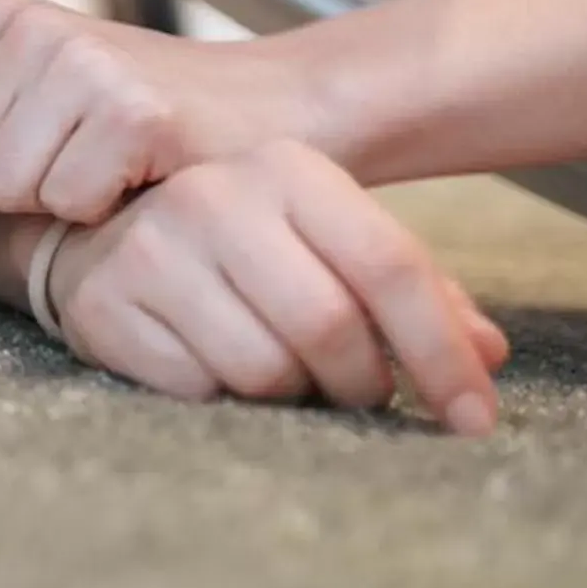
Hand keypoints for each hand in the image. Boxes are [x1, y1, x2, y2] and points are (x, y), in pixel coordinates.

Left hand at [0, 0, 316, 223]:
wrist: (280, 107)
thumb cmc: (145, 117)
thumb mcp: (36, 110)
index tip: (27, 153)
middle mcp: (32, 28)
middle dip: (13, 191)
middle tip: (80, 161)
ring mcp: (83, 65)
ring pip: (5, 189)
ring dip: (60, 203)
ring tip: (109, 165)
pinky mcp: (133, 112)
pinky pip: (68, 204)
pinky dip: (105, 211)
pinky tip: (143, 176)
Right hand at [47, 140, 509, 432]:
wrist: (98, 234)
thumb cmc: (241, 248)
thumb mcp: (329, 244)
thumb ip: (414, 292)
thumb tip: (488, 354)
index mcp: (285, 167)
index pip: (390, 266)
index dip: (444, 354)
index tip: (474, 420)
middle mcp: (213, 194)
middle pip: (331, 326)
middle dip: (364, 385)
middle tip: (364, 395)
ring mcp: (150, 249)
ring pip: (265, 370)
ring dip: (294, 396)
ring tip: (288, 375)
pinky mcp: (104, 305)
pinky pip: (199, 390)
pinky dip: (224, 398)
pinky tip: (217, 367)